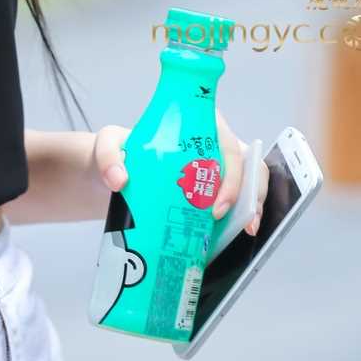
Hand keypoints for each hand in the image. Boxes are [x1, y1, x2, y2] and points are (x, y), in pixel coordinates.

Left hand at [91, 118, 268, 235]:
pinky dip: (238, 217)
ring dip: (252, 206)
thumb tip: (120, 180)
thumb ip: (108, 155)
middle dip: (251, 193)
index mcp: (194, 125)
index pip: (226, 144)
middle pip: (246, 164)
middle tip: (243, 223)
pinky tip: (235, 236)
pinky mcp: (210, 190)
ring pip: (248, 181)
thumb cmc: (116, 152)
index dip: (232, 175)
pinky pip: (234, 201)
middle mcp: (210, 144)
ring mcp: (214, 168)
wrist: (109, 174)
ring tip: (246, 230)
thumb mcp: (107, 145)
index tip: (217, 207)